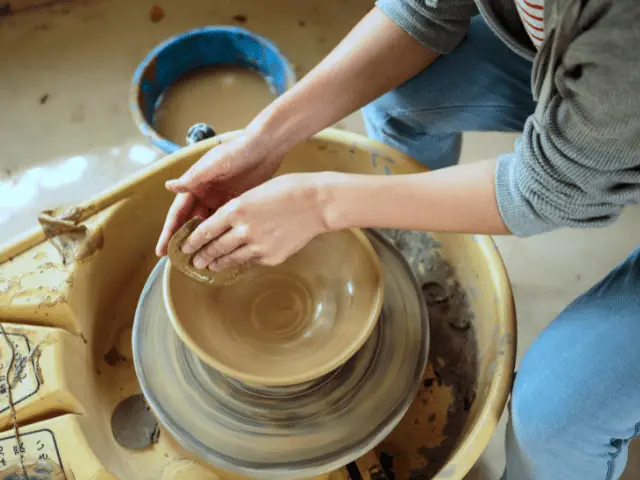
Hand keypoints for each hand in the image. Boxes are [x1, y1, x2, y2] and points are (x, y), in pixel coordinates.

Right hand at [155, 133, 281, 256]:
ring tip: (201, 262)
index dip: (170, 232)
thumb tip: (169, 187)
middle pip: (191, 223)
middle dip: (185, 242)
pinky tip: (222, 251)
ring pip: (209, 226)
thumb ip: (193, 178)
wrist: (266, 146)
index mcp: (195, 185)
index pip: (178, 213)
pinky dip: (222, 237)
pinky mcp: (237, 204)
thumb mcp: (214, 164)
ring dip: (204, 243)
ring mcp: (222, 200)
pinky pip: (226, 224)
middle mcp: (205, 194)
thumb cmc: (237, 150)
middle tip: (180, 263)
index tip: (162, 251)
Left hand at [179, 173, 327, 269]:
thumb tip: (225, 223)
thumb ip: (237, 209)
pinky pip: (252, 261)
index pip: (205, 230)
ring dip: (218, 263)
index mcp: (236, 209)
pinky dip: (243, 260)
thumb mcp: (255, 192)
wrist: (318, 203)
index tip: (184, 247)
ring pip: (231, 258)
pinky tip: (239, 261)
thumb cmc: (288, 189)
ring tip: (211, 266)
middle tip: (194, 261)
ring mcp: (258, 246)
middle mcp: (243, 230)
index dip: (192, 241)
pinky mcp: (272, 257)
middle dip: (202, 256)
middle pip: (215, 248)